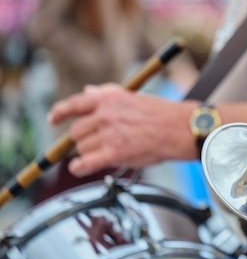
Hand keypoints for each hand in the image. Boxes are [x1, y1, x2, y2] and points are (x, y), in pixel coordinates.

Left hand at [48, 84, 197, 176]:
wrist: (180, 129)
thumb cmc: (161, 113)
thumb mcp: (132, 96)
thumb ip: (106, 94)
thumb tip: (87, 91)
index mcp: (108, 97)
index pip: (74, 104)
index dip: (60, 113)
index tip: (54, 119)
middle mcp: (105, 114)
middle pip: (76, 131)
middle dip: (83, 139)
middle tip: (98, 142)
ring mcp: (109, 134)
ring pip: (82, 148)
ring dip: (89, 153)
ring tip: (107, 151)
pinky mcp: (114, 153)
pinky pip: (85, 163)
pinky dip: (79, 166)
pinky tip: (81, 167)